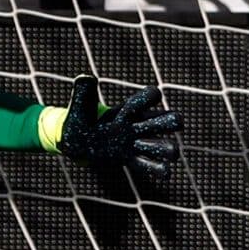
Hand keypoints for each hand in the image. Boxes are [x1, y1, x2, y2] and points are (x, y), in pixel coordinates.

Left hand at [53, 75, 180, 181]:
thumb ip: (83, 91)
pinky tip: (165, 172)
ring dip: (168, 148)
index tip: (147, 99)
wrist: (76, 141)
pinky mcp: (129, 159)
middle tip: (172, 123)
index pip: (146, 98)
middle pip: (163, 120)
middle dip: (171, 121)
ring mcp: (134, 143)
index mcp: (126, 109)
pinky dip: (159, 169)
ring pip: (160, 145)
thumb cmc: (79, 119)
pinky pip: (148, 166)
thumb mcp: (79, 104)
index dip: (149, 98)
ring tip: (170, 153)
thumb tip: (87, 77)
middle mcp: (136, 125)